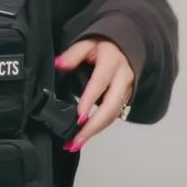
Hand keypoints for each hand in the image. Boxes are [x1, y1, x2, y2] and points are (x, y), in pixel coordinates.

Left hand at [55, 37, 135, 151]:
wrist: (128, 47)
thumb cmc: (104, 46)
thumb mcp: (88, 43)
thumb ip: (73, 54)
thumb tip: (59, 64)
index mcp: (112, 62)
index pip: (100, 83)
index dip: (90, 100)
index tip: (80, 116)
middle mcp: (123, 78)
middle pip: (111, 106)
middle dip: (94, 125)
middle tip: (76, 140)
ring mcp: (126, 91)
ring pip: (113, 115)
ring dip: (95, 131)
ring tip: (75, 143)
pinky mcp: (126, 99)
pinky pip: (114, 115)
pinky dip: (99, 127)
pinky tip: (84, 136)